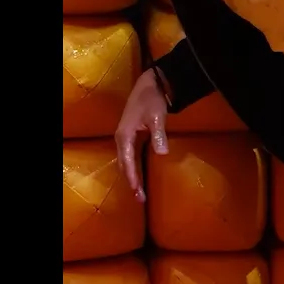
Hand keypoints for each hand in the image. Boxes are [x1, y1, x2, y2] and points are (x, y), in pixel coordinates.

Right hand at [114, 69, 169, 202]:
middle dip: (132, 182)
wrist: (151, 85)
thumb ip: (158, 135)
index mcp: (124, 135)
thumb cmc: (152, 100)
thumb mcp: (157, 116)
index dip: (132, 177)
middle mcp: (122, 139)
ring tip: (140, 193)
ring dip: (133, 177)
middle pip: (125, 165)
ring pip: (127, 162)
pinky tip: (140, 178)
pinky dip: (134, 168)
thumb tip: (162, 153)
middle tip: (140, 199)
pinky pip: (131, 157)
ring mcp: (126, 138)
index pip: (127, 161)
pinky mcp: (132, 136)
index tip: (138, 190)